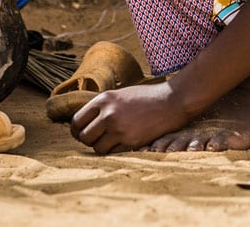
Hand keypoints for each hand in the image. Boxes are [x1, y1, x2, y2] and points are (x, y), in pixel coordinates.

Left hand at [70, 82, 193, 153]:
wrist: (172, 101)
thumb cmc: (146, 98)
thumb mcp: (120, 95)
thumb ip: (103, 107)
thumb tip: (86, 124)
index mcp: (103, 99)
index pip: (77, 121)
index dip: (78, 130)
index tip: (84, 133)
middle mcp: (108, 113)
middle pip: (84, 137)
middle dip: (90, 140)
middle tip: (99, 139)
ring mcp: (119, 128)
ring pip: (97, 148)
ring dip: (102, 148)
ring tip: (113, 141)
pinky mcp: (130, 140)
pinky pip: (113, 153)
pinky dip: (116, 151)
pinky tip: (124, 143)